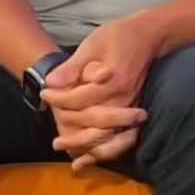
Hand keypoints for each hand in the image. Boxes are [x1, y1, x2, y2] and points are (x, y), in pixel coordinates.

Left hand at [41, 15, 162, 168]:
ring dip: (85, 146)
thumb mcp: (93, 43)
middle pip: (92, 122)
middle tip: (53, 137)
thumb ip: (73, 66)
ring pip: (107, 135)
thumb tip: (51, 82)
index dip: (58, 98)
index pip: (79, 98)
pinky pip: (120, 138)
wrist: (149, 35)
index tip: (44, 94)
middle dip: (69, 128)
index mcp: (112, 80)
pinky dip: (103, 151)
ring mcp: (131, 106)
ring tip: (65, 150)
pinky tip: (88, 158)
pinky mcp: (133, 109)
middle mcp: (123, 98)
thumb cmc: (119, 35)